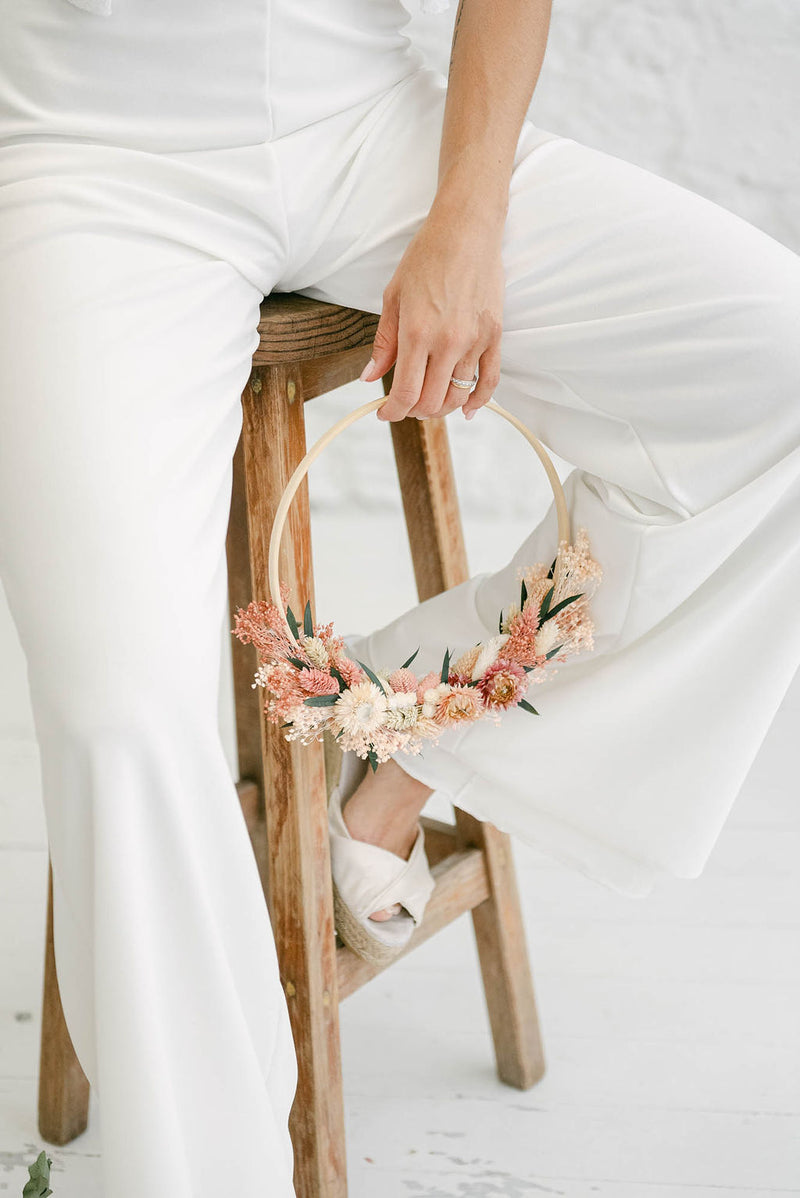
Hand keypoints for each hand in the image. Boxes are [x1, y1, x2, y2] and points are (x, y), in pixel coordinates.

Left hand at [360, 199, 505, 422]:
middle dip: (413, 411)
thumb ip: (383, 343)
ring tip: (429, 401)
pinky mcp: (494, 336)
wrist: (467, 230)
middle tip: (404, 404)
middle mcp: (447, 343)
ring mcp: (474, 341)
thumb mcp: (393, 297)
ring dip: (440, 408)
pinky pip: (489, 382)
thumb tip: (369, 377)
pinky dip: (477, 402)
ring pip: (458, 397)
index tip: (383, 413)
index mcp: (416, 333)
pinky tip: (466, 410)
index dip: (392, 412)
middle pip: (431, 402)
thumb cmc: (427, 257)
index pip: (405, 393)